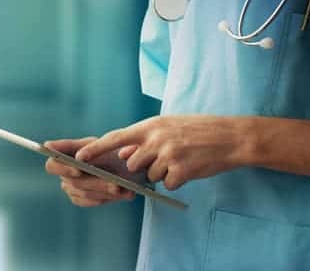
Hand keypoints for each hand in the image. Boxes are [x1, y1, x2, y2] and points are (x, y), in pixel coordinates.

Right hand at [44, 138, 135, 206]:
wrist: (121, 162)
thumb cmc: (107, 148)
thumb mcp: (99, 143)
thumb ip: (83, 146)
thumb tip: (52, 146)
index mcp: (63, 156)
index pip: (52, 165)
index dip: (63, 168)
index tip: (78, 169)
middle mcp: (63, 173)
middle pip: (74, 182)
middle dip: (95, 182)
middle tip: (114, 184)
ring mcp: (69, 187)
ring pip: (85, 192)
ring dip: (105, 190)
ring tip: (121, 188)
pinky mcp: (79, 198)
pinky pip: (91, 201)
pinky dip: (107, 197)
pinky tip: (122, 194)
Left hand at [75, 116, 250, 190]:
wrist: (230, 137)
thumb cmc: (198, 130)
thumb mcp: (168, 127)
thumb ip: (145, 139)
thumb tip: (124, 152)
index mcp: (151, 125)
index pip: (115, 138)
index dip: (96, 149)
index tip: (78, 157)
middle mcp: (156, 139)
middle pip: (132, 163)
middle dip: (143, 166)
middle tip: (165, 157)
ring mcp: (168, 155)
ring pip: (150, 176)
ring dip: (162, 173)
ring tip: (182, 159)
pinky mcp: (181, 171)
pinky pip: (168, 184)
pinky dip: (177, 180)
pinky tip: (190, 168)